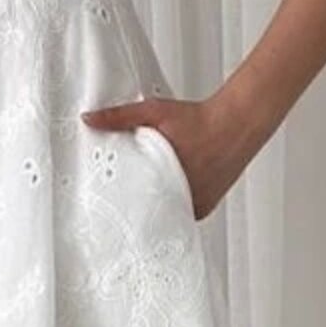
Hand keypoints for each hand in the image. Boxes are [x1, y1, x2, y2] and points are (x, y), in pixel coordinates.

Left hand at [81, 95, 241, 220]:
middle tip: (119, 207)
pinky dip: (174, 205)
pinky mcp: (207, 206)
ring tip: (141, 200)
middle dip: (138, 207)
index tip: (109, 207)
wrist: (236, 122)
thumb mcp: (154, 112)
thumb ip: (119, 117)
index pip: (138, 204)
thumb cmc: (198, 119)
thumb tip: (89, 120)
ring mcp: (197, 205)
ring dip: (158, 206)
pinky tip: (164, 195)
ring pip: (168, 214)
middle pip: (152, 212)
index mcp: (167, 180)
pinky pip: (183, 212)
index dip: (123, 205)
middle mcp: (184, 199)